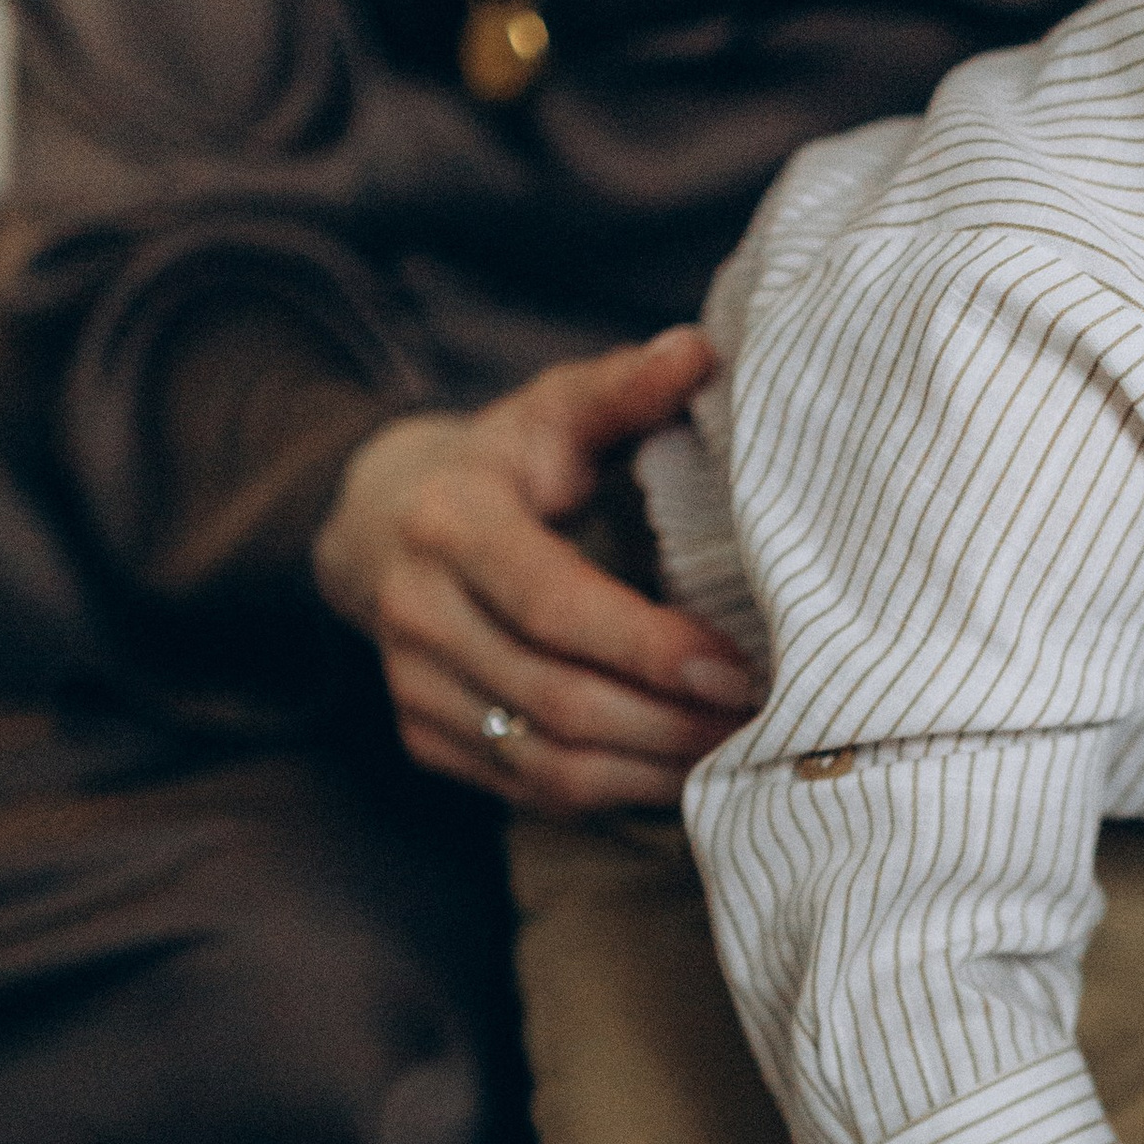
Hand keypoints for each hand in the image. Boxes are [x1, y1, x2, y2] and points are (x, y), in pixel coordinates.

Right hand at [314, 328, 756, 810]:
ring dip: (651, 771)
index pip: (556, 605)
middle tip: (764, 725)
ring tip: (736, 756)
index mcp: (451, 523)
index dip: (648, 648)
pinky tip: (678, 772)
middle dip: (670, 723)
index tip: (738, 671)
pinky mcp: (424, 740)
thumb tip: (698, 350)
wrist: (379, 526)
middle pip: (559, 698)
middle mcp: (419, 613)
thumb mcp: (550, 412)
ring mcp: (415, 687)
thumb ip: (622, 390)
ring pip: (547, 764)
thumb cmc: (501, 465)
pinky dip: (615, 793)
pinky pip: (532, 790)